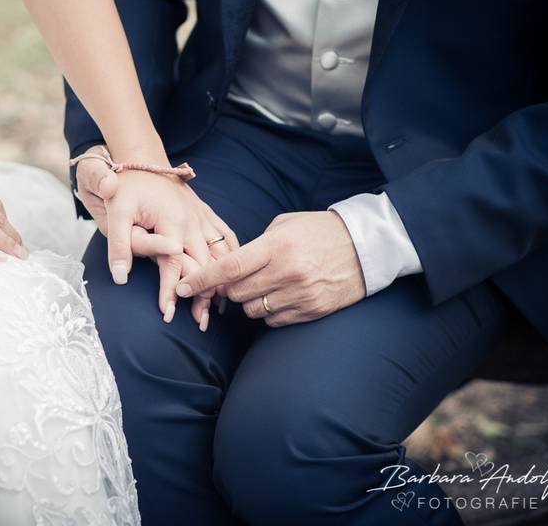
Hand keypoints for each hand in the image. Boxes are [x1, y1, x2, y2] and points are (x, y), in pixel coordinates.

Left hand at [75, 145, 238, 324]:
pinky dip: (233, 259)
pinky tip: (234, 276)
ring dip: (222, 281)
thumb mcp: (115, 211)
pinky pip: (227, 237)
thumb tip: (120, 277)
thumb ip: (119, 245)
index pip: (174, 264)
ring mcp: (202, 217)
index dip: (170, 291)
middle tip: (200, 325)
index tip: (167, 315)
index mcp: (172, 221)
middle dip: (203, 296)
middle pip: (205, 264)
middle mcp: (193, 220)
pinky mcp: (206, 213)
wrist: (141, 157)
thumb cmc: (125, 186)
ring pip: (221, 254)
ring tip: (218, 309)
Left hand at [175, 211, 365, 326]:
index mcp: (277, 246)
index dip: (201, 280)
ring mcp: (300, 294)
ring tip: (264, 285)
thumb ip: (255, 245)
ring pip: (253, 310)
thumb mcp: (285, 226)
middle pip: (237, 293)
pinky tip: (280, 296)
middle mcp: (287, 272)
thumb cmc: (319, 231)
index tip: (181, 288)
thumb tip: (227, 268)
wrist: (365, 247)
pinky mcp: (312, 311)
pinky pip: (273, 321)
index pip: (229, 268)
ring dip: (250, 301)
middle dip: (229, 289)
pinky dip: (269, 312)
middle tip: (235, 280)